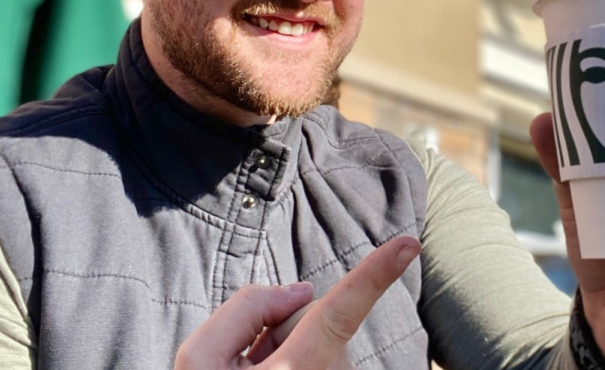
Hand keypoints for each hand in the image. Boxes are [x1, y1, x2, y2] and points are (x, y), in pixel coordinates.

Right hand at [174, 236, 420, 369]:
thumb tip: (297, 291)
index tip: (408, 247)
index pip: (337, 316)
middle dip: (279, 330)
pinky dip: (300, 362)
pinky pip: (324, 354)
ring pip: (317, 336)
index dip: (373, 277)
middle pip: (308, 315)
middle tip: (250, 367)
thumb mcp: (197, 361)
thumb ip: (242, 309)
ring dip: (289, 351)